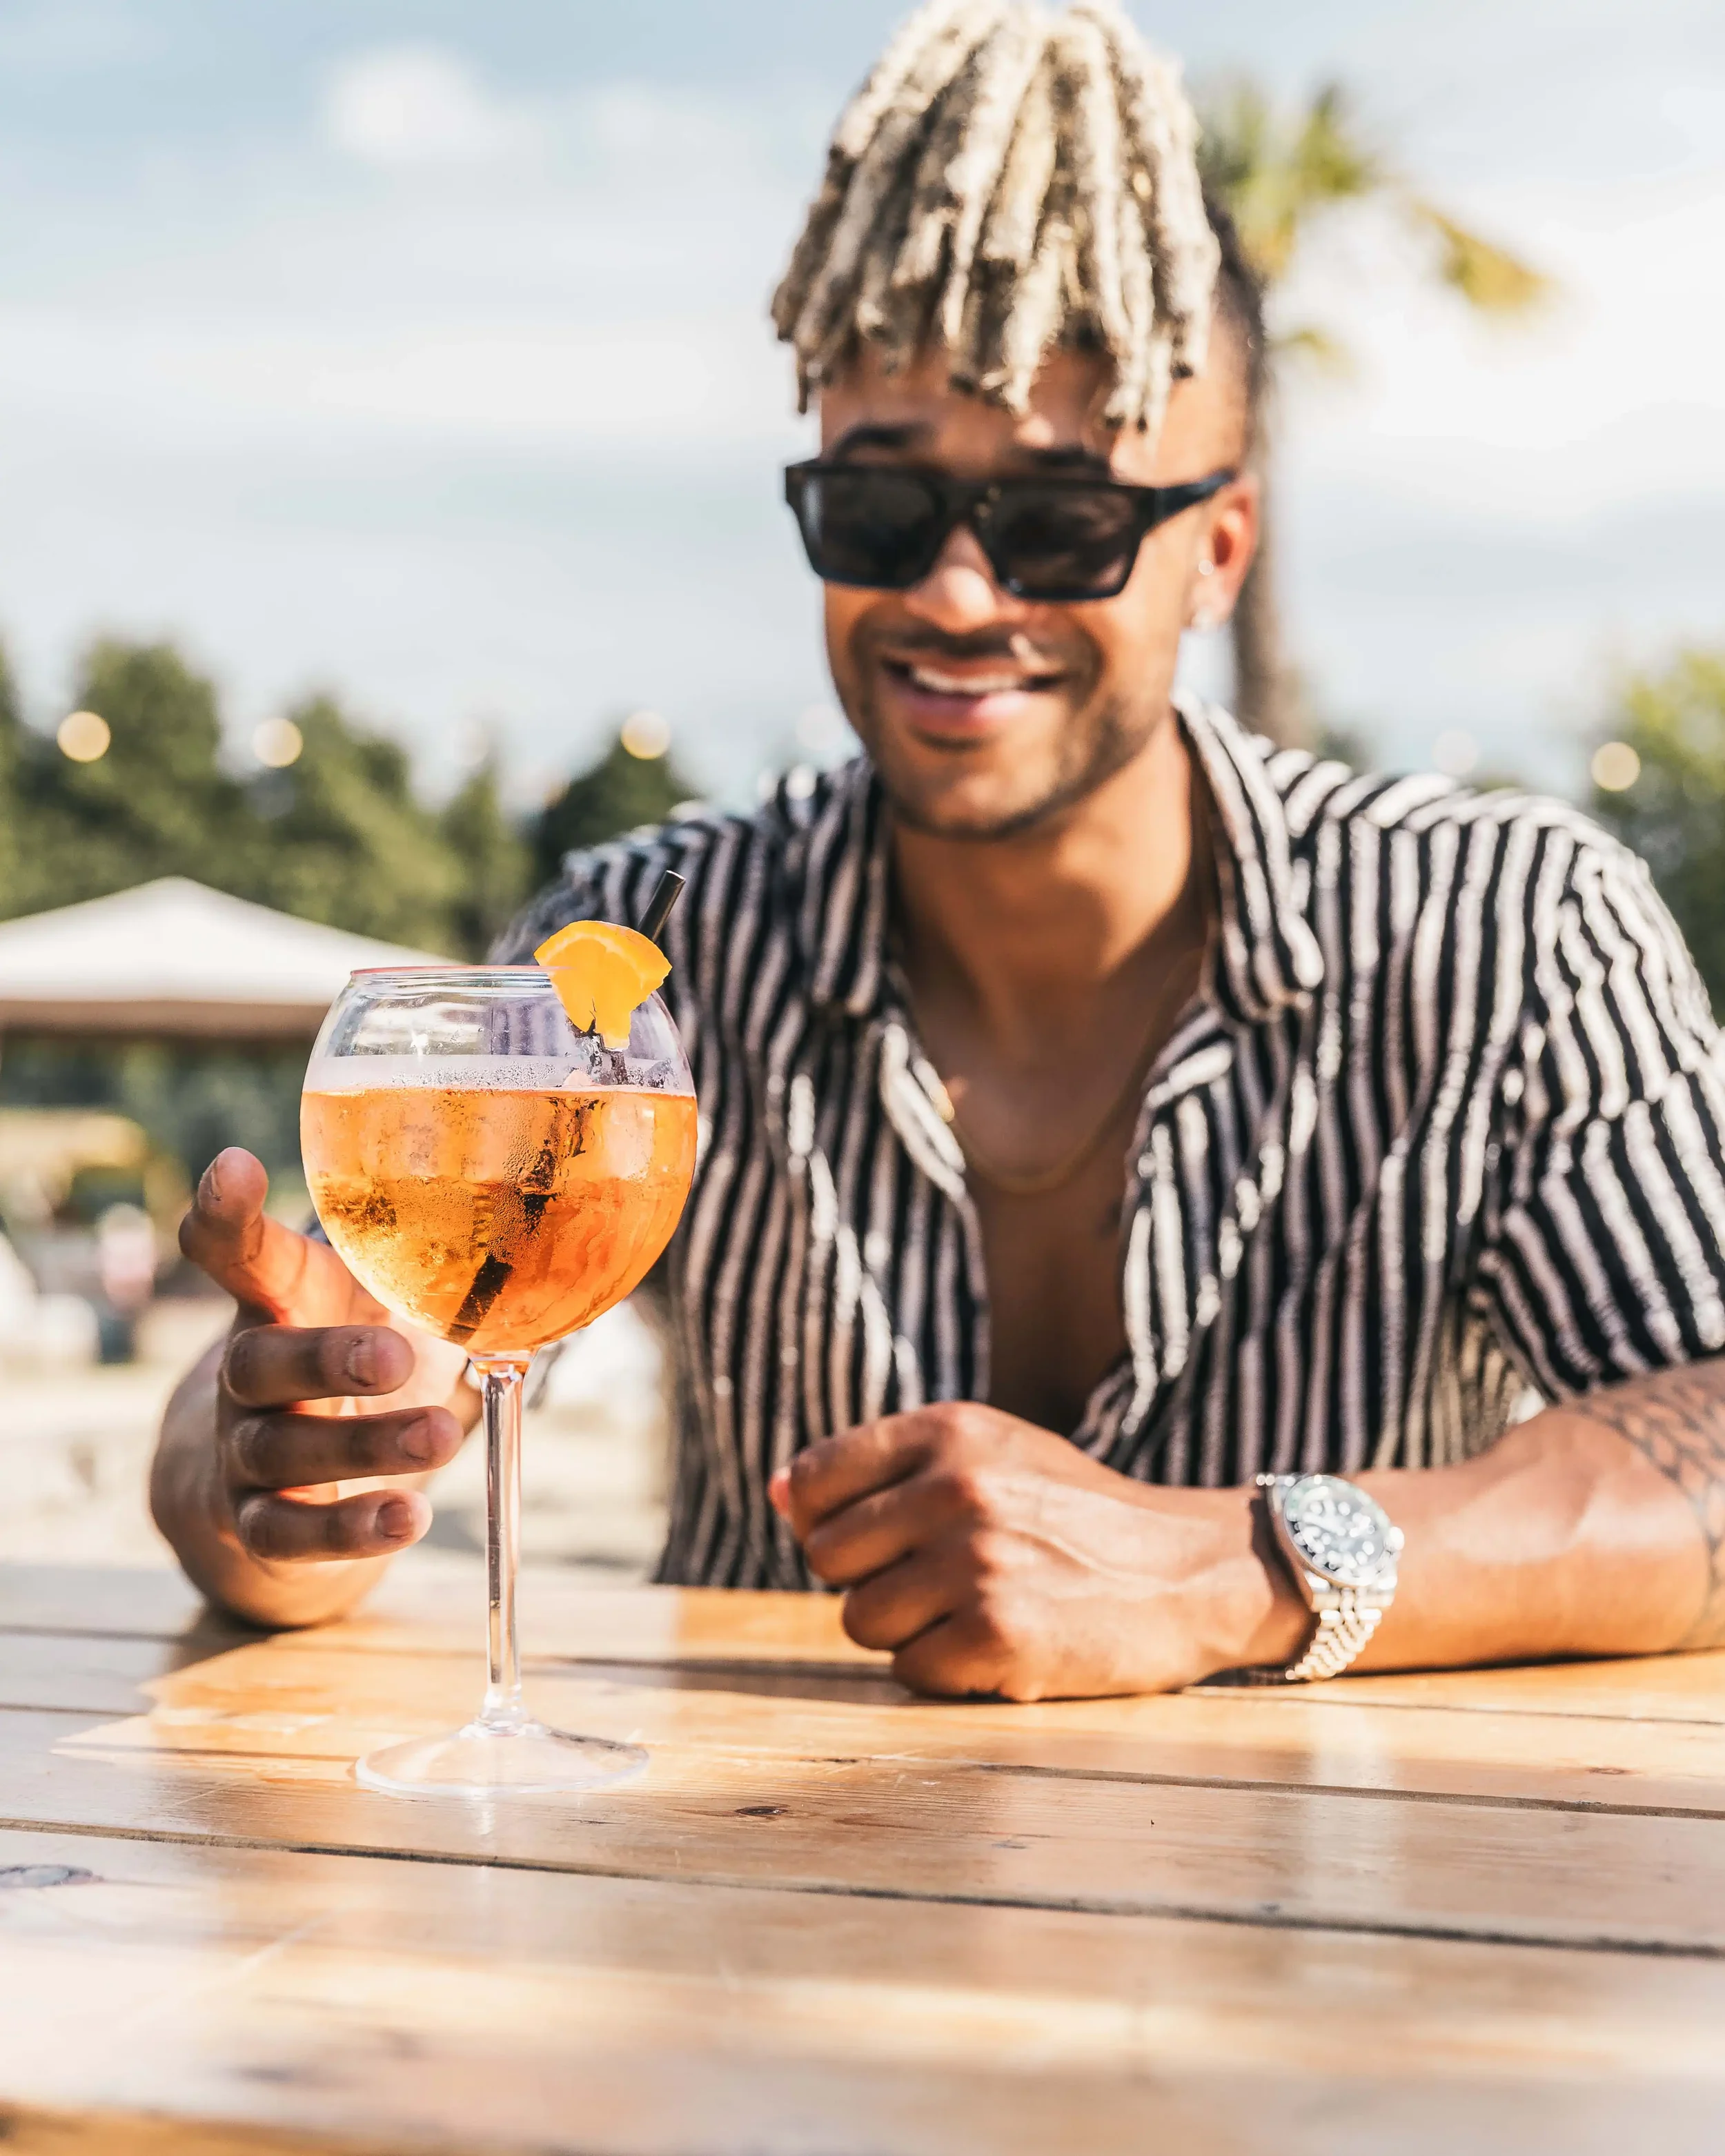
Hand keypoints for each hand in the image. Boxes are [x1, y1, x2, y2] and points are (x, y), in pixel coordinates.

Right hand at [169, 1147, 471, 1570]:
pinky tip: (410, 1518)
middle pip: (258, 1362)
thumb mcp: (383, 1305)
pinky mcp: (260, 1525)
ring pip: (283, 1451)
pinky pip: (292, 1534)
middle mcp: (244, 1375)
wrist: (271, 1479)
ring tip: (440, 1436)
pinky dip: (351, 1529)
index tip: (236, 1165)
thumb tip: (566, 1236)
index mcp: (277, 1302)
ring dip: (365, 1447)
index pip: (240, 1252)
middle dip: (329, 1358)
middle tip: (395, 1354)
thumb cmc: (354, 1359)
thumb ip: (438, 1274)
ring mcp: (243, 1453)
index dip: (228, 1212)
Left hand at [770, 1404, 1303, 1699]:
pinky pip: (910, 1672)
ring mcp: (976, 1562)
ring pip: (859, 1621)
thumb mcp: (988, 1455)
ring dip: (906, 1632)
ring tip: (973, 1611)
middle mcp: (956, 1487)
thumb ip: (884, 1469)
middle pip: (827, 1559)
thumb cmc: (1071, 1515)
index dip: (829, 1522)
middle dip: (872, 1581)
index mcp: (948, 1430)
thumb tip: (778, 1495)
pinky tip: (999, 1648)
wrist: (1190, 1571)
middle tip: (943, 1581)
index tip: (880, 1538)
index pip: (812, 1481)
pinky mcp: (998, 1636)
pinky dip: (946, 1673)